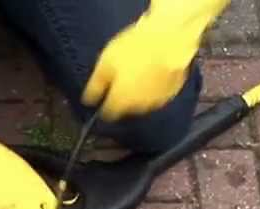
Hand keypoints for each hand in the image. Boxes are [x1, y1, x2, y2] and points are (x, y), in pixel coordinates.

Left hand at [82, 0, 229, 120]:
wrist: (169, 41)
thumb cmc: (135, 49)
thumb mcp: (105, 62)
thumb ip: (96, 85)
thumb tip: (88, 101)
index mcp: (120, 103)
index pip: (108, 115)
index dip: (104, 106)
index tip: (104, 97)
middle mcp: (137, 108)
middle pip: (126, 108)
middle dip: (122, 97)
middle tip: (122, 77)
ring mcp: (156, 102)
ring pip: (142, 102)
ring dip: (138, 93)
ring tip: (139, 72)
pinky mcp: (171, 93)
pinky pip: (158, 94)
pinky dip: (154, 87)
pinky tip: (153, 72)